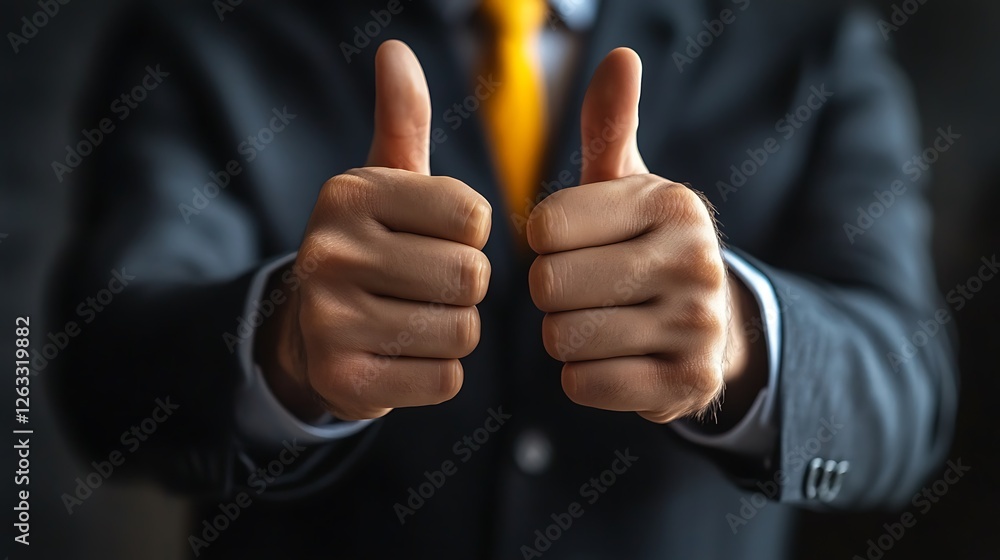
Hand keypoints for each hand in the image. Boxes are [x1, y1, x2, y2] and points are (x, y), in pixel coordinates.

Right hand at [257, 41, 491, 420]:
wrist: (312, 332)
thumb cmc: (373, 247)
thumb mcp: (384, 182)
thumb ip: (403, 120)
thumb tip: (395, 50)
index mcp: (350, 194)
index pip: (473, 215)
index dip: (471, 234)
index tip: (436, 238)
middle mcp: (329, 252)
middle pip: (471, 276)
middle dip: (466, 287)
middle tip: (429, 286)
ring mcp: (329, 320)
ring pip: (461, 331)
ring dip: (454, 330)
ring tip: (414, 319)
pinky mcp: (343, 380)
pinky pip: (444, 380)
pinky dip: (438, 372)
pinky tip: (403, 356)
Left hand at [527, 48, 764, 423]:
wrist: (709, 326)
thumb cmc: (642, 246)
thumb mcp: (628, 186)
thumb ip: (610, 126)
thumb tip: (620, 57)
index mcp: (671, 204)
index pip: (546, 225)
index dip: (542, 241)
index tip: (569, 244)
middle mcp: (695, 261)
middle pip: (550, 285)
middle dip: (549, 293)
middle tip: (580, 290)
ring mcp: (697, 327)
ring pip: (564, 339)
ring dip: (563, 336)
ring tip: (596, 322)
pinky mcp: (687, 384)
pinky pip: (584, 385)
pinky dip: (582, 377)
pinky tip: (610, 360)